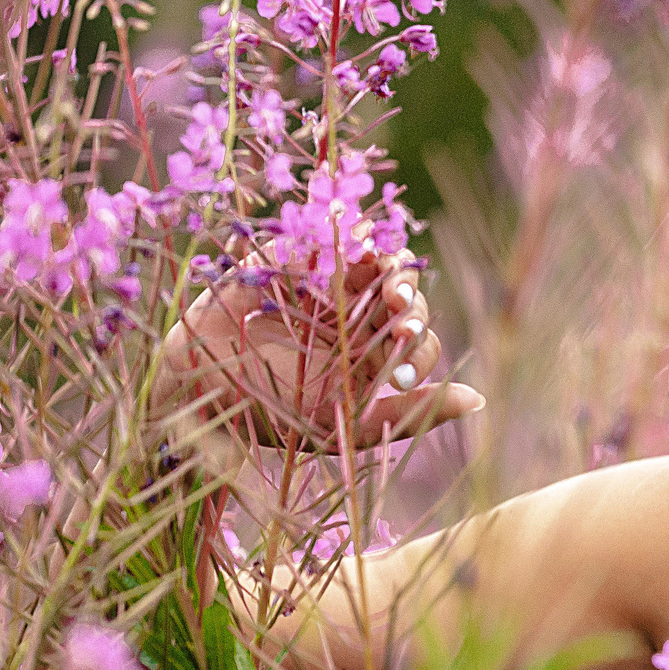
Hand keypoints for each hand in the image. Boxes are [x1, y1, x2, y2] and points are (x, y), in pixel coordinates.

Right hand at [160, 251, 483, 447]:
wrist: (188, 393)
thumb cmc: (264, 420)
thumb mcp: (339, 426)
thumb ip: (408, 412)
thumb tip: (480, 399)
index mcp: (370, 367)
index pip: (416, 346)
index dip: (416, 343)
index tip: (401, 347)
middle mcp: (353, 330)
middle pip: (402, 303)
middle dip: (407, 302)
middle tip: (398, 305)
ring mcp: (323, 297)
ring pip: (374, 271)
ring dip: (386, 270)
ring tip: (386, 275)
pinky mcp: (289, 271)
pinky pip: (324, 248)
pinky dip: (342, 243)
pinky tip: (355, 246)